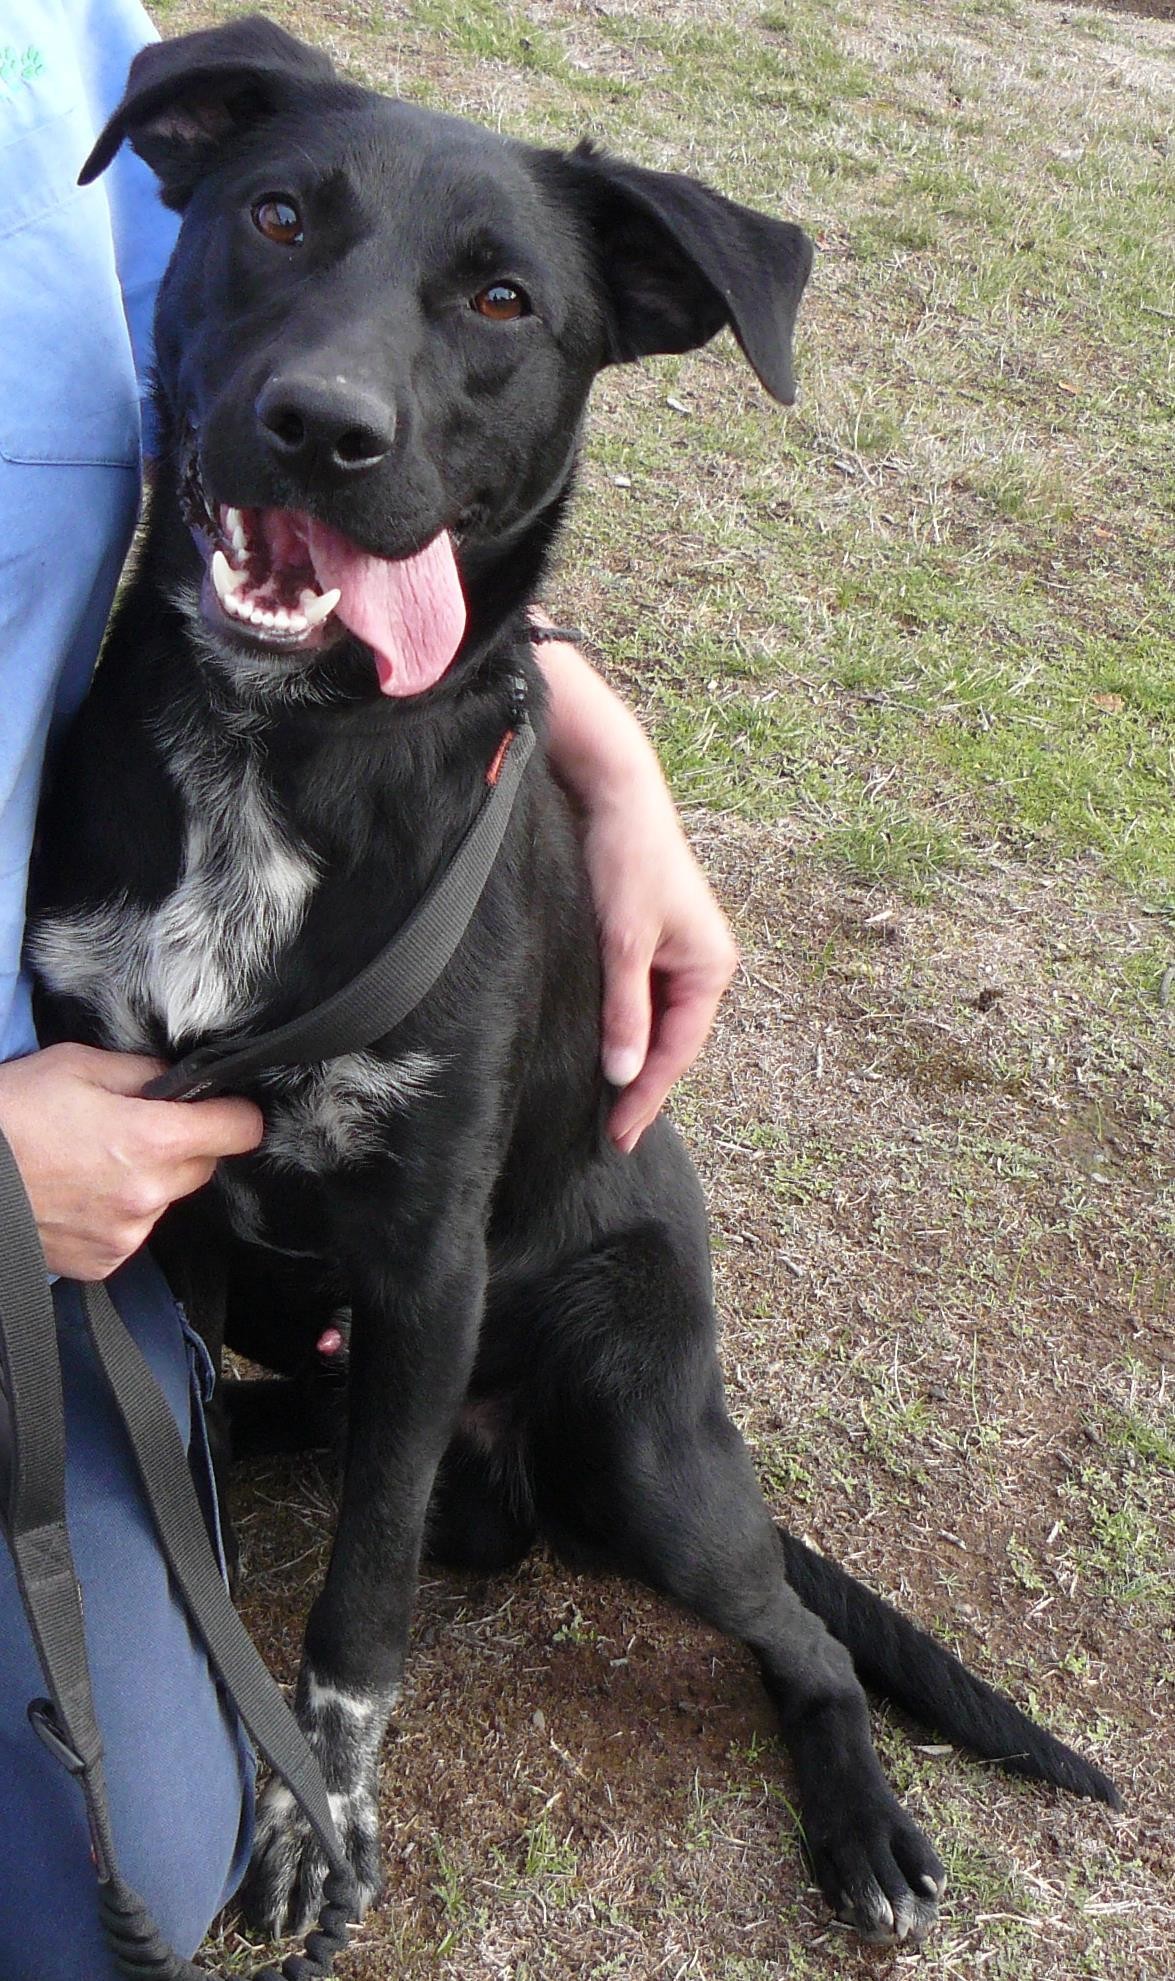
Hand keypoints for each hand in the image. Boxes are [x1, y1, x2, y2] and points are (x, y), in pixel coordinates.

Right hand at [0, 1043, 262, 1278]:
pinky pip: (134, 1230)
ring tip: (92, 1162)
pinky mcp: (104, 1261)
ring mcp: (126, 1234)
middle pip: (204, 1166)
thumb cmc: (10, 1114)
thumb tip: (181, 1080)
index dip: (234, 1113)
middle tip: (132, 1129)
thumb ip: (143, 1072)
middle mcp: (147, 1195)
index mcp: (149, 1141)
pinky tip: (79, 1194)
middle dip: (182, 1145)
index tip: (224, 1108)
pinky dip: (117, 1213)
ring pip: (167, 1199)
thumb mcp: (76, 1066)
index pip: (239, 1131)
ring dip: (148, 1182)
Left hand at [535, 627, 737, 1149]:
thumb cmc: (625, 858)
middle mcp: (703, 962)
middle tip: (608, 1132)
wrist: (615, 790)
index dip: (648, 1096)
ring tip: (602, 1102)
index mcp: (711, 966)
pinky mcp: (651, 937)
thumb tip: (625, 1075)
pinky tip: (600, 1045)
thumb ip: (623, 1010)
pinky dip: (624, 1024)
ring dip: (633, 1056)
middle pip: (672, 1041)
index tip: (619, 1135)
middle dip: (643, 1084)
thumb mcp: (621, 942)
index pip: (679, 1051)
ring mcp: (677, 950)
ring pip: (656, 1020)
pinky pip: (641, 996)